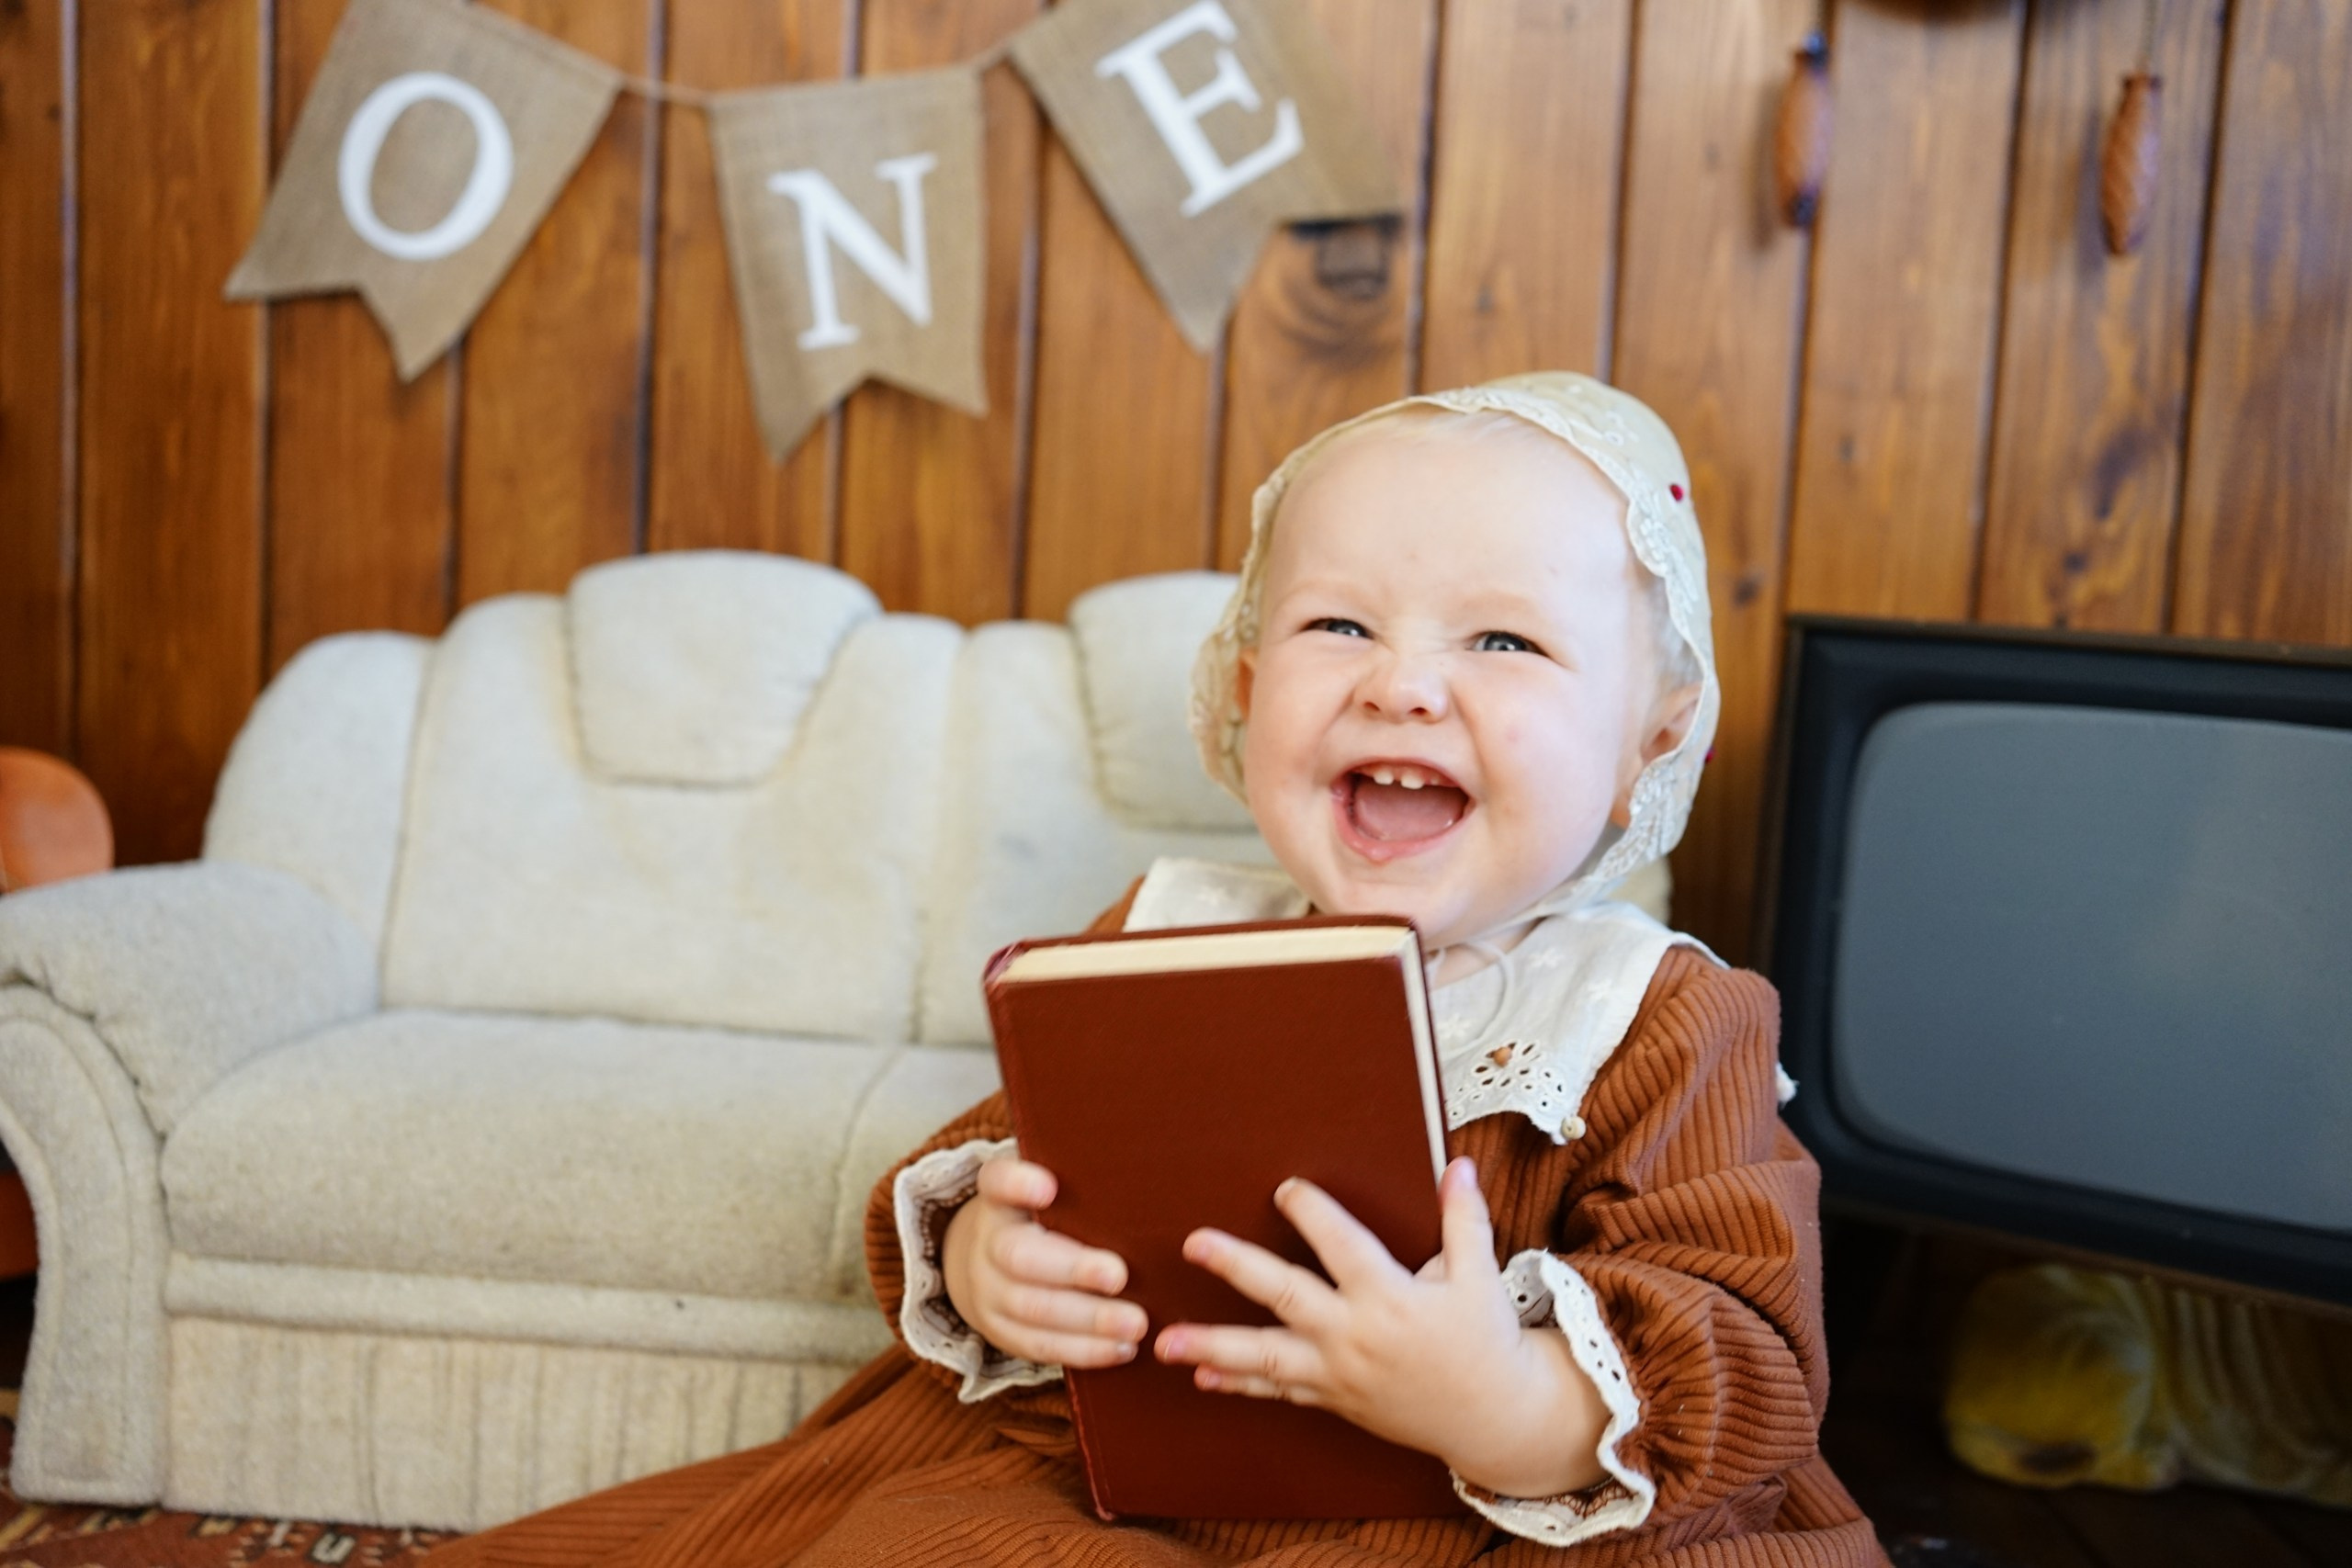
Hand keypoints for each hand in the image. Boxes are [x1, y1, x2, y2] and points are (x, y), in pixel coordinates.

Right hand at [940, 1156, 1145, 1368]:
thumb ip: (1080, 1188)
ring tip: (1136, 1323)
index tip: (1048, 1188)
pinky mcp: (1000, 1331)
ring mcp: (988, 1291)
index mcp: (1001, 1200)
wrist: (981, 1264)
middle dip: (1072, 1268)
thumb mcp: (1046, 1194)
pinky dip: (1083, 1350)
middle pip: (1018, 1255)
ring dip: (1088, 1320)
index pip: (997, 1181)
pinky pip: (1039, 1346)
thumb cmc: (1040, 1221)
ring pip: (1032, 1308)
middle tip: (1119, 1275)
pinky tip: (1122, 1348)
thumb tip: (1147, 1186)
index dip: (1017, 1184)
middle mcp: (987, 1243)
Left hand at [1153, 1157, 1607, 1494]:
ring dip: (1213, 1346)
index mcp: (1392, 1298)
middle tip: (1195, 1245)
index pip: (1344, 1247)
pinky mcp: (1335, 1399)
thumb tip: (1457, 1166)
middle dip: (1238, 1269)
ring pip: (1267, 1357)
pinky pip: (1279, 1392)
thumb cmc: (1485, 1342)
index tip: (1286, 1189)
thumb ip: (1464, 1220)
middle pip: (1288, 1297)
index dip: (1314, 1214)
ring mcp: (1340, 1373)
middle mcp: (1357, 1336)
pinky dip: (1240, 1384)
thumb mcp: (1480, 1277)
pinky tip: (1202, 1375)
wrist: (1493, 1420)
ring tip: (1166, 1341)